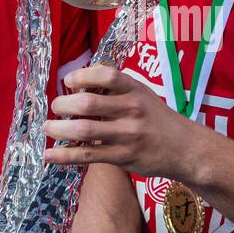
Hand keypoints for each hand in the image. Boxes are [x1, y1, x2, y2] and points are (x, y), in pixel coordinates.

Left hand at [43, 65, 196, 178]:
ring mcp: (128, 135)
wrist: (185, 148)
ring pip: (84, 131)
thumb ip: (115, 86)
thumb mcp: (142, 93)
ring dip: (59, 130)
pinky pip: (88, 155)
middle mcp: (132, 110)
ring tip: (48, 128)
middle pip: (88, 104)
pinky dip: (64, 156)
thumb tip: (79, 80)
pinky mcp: (123, 156)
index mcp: (135, 89)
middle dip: (63, 105)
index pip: (106, 75)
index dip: (82, 76)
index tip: (68, 81)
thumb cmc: (157, 118)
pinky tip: (49, 156)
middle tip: (55, 107)